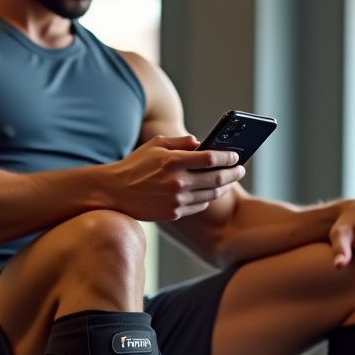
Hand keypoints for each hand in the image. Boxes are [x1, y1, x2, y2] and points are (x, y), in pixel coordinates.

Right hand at [105, 134, 245, 220]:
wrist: (114, 192)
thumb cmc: (135, 164)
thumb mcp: (156, 145)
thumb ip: (181, 142)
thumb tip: (203, 143)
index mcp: (173, 161)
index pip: (211, 159)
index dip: (228, 157)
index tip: (236, 156)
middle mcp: (177, 182)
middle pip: (216, 178)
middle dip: (233, 173)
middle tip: (241, 169)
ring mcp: (176, 200)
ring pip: (211, 194)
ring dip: (224, 187)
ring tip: (228, 180)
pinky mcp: (173, 213)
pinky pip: (199, 205)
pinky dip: (207, 198)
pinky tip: (209, 191)